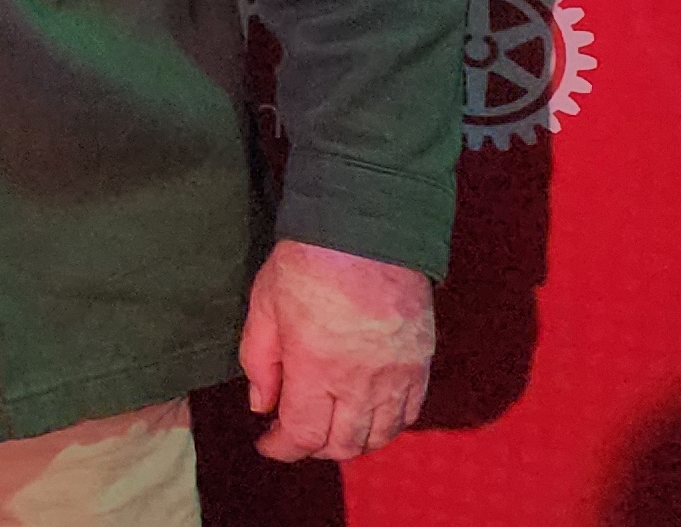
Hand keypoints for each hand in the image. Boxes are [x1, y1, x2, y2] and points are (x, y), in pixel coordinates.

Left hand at [240, 239, 435, 460]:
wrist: (368, 231)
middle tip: (294, 434)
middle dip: (313, 449)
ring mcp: (396, 376)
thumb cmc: (309, 262)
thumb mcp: (265, 306)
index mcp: (315, 369)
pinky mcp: (420, 364)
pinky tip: (368, 415)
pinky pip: (409, 414)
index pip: (302, 435)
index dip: (282, 448)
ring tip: (329, 428)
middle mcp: (360, 382)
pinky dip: (387, 425)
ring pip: (379, 436)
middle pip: (343, 445)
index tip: (267, 443)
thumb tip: (261, 404)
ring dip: (352, 442)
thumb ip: (259, 361)